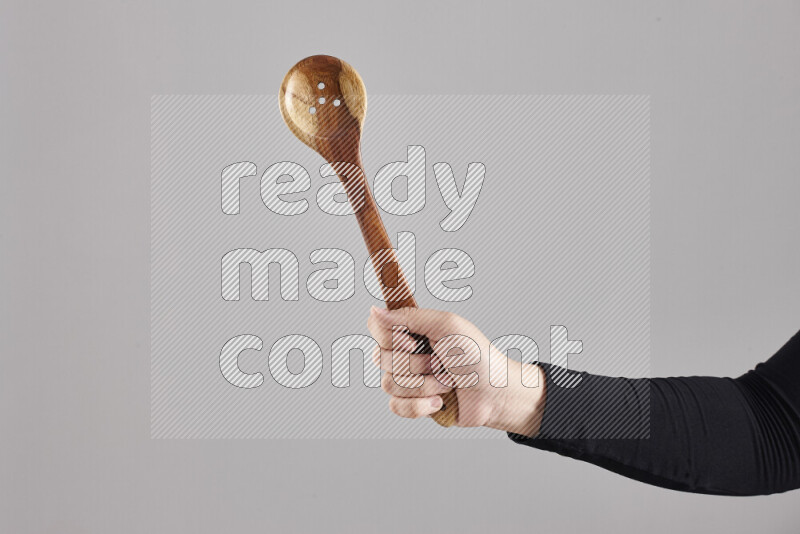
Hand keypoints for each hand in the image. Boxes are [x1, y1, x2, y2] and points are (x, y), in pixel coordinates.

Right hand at [366, 306, 545, 435]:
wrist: (496, 393)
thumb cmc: (478, 355)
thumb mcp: (446, 325)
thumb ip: (409, 316)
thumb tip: (374, 311)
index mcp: (412, 331)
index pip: (376, 327)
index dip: (389, 337)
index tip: (412, 341)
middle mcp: (406, 354)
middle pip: (380, 358)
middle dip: (415, 363)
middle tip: (440, 361)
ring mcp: (408, 380)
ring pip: (389, 384)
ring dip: (424, 384)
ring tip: (447, 382)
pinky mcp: (413, 404)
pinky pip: (396, 406)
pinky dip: (420, 405)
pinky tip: (440, 401)